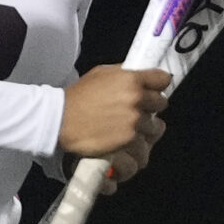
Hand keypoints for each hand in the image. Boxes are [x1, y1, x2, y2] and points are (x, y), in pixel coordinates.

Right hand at [59, 65, 169, 188]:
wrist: (60, 120)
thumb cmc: (78, 96)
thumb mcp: (100, 74)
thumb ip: (124, 73)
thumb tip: (141, 74)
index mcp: (131, 79)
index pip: (162, 79)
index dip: (157, 85)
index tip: (152, 90)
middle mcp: (136, 99)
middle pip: (161, 104)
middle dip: (150, 107)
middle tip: (136, 111)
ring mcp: (134, 122)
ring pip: (155, 128)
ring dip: (144, 130)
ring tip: (129, 131)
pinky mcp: (129, 141)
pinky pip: (143, 147)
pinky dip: (135, 150)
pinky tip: (125, 148)